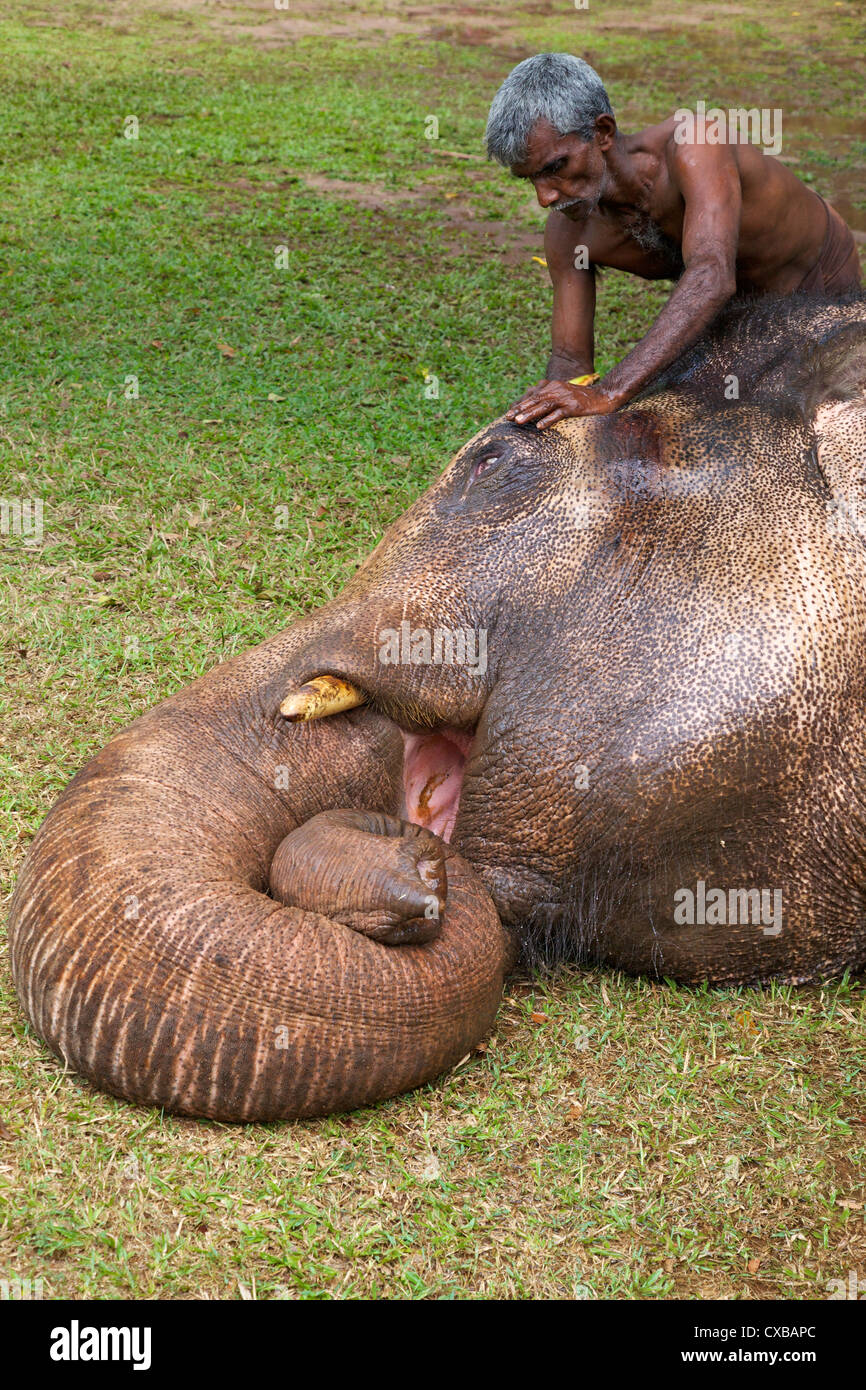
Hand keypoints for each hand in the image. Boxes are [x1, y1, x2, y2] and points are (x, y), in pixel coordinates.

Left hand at [506, 379, 621, 429]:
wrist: (604, 396)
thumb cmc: (583, 400)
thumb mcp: (564, 396)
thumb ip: (550, 400)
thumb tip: (535, 412)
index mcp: (552, 387)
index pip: (533, 397)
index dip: (520, 405)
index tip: (508, 414)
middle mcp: (557, 390)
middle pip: (535, 400)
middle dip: (520, 409)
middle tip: (507, 418)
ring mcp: (565, 398)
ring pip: (544, 406)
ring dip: (530, 414)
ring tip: (519, 422)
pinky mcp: (573, 406)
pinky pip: (559, 414)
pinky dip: (549, 420)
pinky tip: (540, 427)